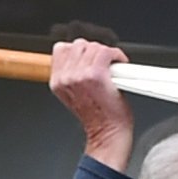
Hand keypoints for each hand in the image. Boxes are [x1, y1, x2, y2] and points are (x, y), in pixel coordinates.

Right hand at [49, 39, 133, 171]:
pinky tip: (120, 64)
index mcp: (57, 81)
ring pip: (93, 47)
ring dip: (106, 54)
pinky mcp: (96, 75)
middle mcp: (66, 77)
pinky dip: (116, 55)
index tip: (90, 58)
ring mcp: (79, 75)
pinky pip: (106, 52)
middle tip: (104, 63)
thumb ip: (73, 74)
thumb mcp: (74, 94)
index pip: (62, 49)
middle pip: (78, 44)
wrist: (107, 133)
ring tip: (112, 65)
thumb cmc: (98, 117)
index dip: (79, 51)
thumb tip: (83, 56)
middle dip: (94, 51)